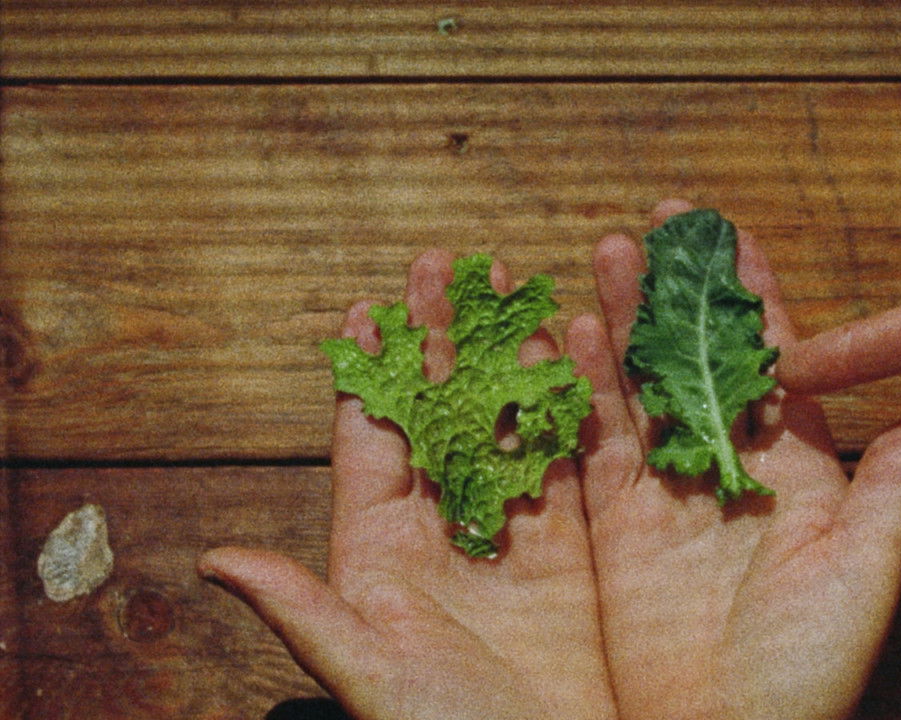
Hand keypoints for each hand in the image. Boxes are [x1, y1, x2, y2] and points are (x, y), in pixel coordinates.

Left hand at [198, 251, 615, 719]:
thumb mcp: (372, 674)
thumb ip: (305, 611)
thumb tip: (212, 559)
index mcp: (383, 550)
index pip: (371, 439)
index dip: (369, 370)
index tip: (366, 301)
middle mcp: (449, 530)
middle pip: (442, 412)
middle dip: (444, 337)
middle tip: (448, 265)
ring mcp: (518, 532)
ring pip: (511, 422)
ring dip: (512, 353)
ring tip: (514, 286)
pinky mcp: (582, 546)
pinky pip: (577, 459)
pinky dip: (578, 402)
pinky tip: (577, 348)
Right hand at [567, 199, 900, 719]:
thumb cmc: (810, 668)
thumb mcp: (863, 575)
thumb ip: (888, 495)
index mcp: (794, 469)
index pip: (772, 363)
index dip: (752, 298)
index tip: (732, 235)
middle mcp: (728, 468)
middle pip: (697, 359)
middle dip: (678, 292)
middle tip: (659, 225)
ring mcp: (667, 493)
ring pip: (641, 388)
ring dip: (626, 322)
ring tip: (610, 253)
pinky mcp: (615, 525)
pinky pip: (595, 444)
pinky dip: (581, 391)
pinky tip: (570, 335)